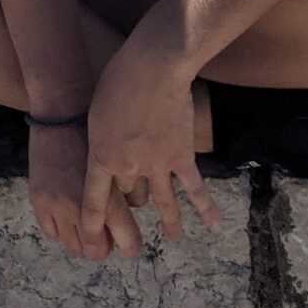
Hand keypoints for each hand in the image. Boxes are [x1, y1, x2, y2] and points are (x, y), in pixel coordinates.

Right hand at [27, 120, 144, 259]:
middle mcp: (84, 208)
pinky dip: (59, 226)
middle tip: (105, 234)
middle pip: (97, 249)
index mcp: (112, 199)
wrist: (64, 107)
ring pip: (74, 245)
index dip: (130, 244)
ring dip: (80, 238)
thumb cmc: (98, 130)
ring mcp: (59, 205)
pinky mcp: (39, 199)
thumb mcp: (121, 163)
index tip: (131, 244)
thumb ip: (126, 194)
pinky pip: (52, 232)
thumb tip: (130, 217)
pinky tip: (65, 211)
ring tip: (83, 222)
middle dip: (103, 244)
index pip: (127, 242)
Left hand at [80, 48, 221, 249]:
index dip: (93, 222)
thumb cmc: (118, 79)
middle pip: (129, 194)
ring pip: (161, 201)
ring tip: (172, 236)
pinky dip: (206, 207)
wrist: (153, 68)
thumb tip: (105, 149)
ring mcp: (157, 165)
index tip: (92, 240)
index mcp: (102, 156)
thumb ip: (100, 138)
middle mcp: (129, 168)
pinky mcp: (181, 156)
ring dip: (168, 220)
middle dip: (131, 201)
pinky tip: (215, 225)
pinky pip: (194, 188)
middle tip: (135, 210)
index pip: (94, 198)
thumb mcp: (96, 111)